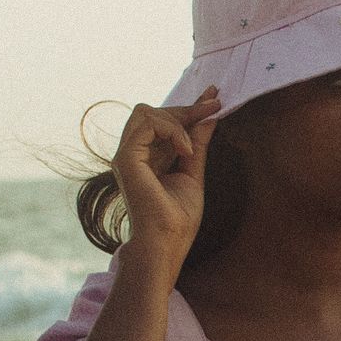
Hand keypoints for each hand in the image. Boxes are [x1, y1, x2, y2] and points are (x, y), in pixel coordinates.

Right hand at [104, 92, 217, 274]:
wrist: (166, 242)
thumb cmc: (178, 218)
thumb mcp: (194, 171)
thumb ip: (198, 143)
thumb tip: (210, 115)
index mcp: (147, 158)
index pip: (163, 122)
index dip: (189, 108)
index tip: (214, 98)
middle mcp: (134, 154)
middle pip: (154, 112)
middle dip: (186, 108)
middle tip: (214, 106)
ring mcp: (127, 155)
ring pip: (146, 112)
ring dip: (177, 120)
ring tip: (192, 146)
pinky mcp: (126, 158)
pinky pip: (148, 123)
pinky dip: (171, 130)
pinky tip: (185, 150)